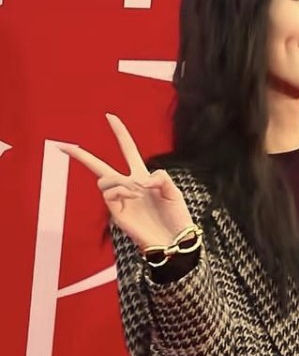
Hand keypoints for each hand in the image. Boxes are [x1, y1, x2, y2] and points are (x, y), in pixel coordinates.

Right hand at [59, 114, 193, 248]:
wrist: (175, 239)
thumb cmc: (176, 216)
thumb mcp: (173, 190)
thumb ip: (160, 177)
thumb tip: (141, 181)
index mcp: (143, 177)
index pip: (128, 150)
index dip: (120, 133)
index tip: (110, 116)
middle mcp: (128, 186)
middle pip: (100, 167)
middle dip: (82, 156)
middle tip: (64, 145)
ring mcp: (120, 199)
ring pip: (105, 178)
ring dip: (122, 180)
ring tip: (139, 192)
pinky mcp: (116, 212)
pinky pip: (109, 192)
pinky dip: (122, 189)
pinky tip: (135, 196)